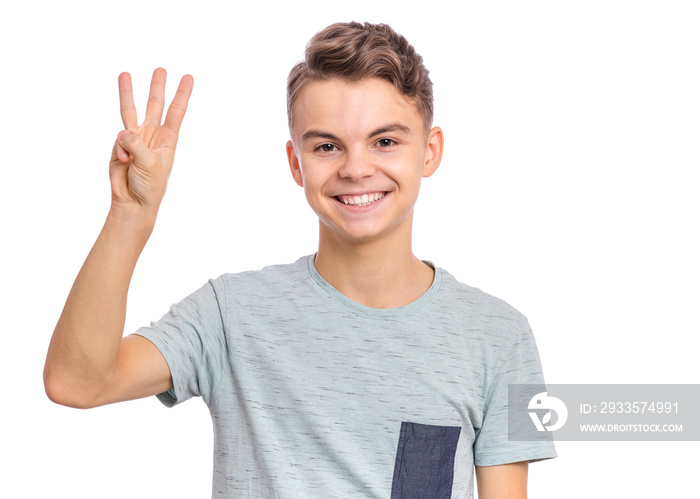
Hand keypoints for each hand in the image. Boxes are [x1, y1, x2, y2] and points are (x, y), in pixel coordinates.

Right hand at [109, 68, 193, 212]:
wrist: (132, 202)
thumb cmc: (149, 186)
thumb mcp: (149, 164)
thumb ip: (136, 144)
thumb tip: (122, 130)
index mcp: (168, 139)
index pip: (177, 111)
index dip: (182, 94)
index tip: (188, 77)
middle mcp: (152, 135)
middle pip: (155, 105)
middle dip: (157, 87)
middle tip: (161, 69)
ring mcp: (135, 138)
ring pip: (131, 110)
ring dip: (128, 92)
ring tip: (124, 74)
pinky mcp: (119, 144)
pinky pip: (118, 138)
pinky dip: (120, 149)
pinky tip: (124, 162)